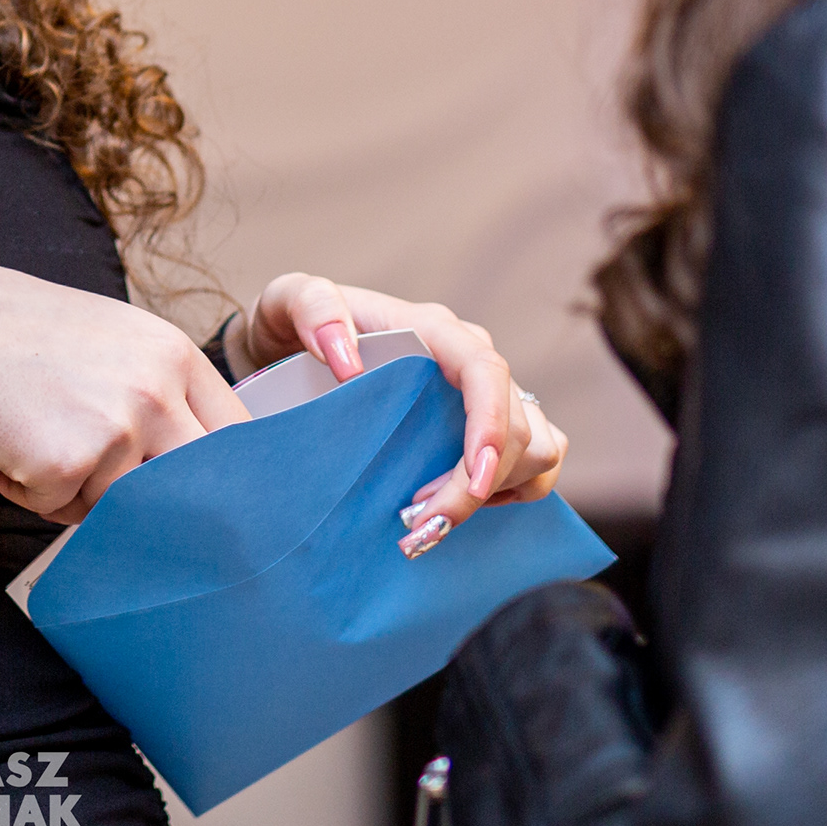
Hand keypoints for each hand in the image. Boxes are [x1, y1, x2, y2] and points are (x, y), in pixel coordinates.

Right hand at [0, 258, 245, 521]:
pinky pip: (64, 510)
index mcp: (176, 356)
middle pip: (198, 487)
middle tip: (119, 499)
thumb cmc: (29, 341)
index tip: (218, 506)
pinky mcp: (69, 463)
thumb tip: (206, 479)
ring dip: (79, 493)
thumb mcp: (118, 345)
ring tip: (41, 439)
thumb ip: (165, 398)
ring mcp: (117, 428)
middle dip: (165, 507)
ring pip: (123, 506)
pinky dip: (32, 493)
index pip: (238, 439)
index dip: (229, 480)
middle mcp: (157, 391)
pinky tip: (11, 446)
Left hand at [233, 272, 567, 550]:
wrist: (289, 347)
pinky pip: (534, 460)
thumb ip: (312, 309)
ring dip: (500, 491)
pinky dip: (513, 491)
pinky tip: (458, 503)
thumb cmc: (292, 323)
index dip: (491, 427)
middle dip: (477, 485)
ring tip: (431, 516)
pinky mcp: (484, 423)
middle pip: (516, 425)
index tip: (474, 483)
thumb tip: (349, 360)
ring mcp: (482, 392)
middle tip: (415, 524)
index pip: (485, 370)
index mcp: (431, 328)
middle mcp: (468, 356)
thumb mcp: (288, 301)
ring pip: (538, 445)